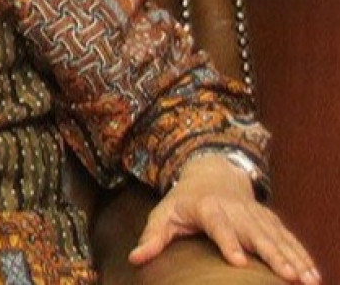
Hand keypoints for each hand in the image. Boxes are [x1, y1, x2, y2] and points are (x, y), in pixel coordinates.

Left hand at [130, 152, 319, 283]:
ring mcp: (255, 215)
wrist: (211, 173)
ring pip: (277, 238)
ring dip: (294, 258)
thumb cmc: (183, 200)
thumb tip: (135, 259)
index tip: (238, 262)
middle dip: (273, 255)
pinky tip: (312, 274)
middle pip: (256, 234)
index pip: (219, 227)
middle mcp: (236, 211)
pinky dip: (302, 255)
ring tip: (306, 280)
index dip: (229, 243)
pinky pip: (287, 238)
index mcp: (208, 209)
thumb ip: (152, 237)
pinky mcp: (269, 220)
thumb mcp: (163, 214)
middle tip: (288, 276)